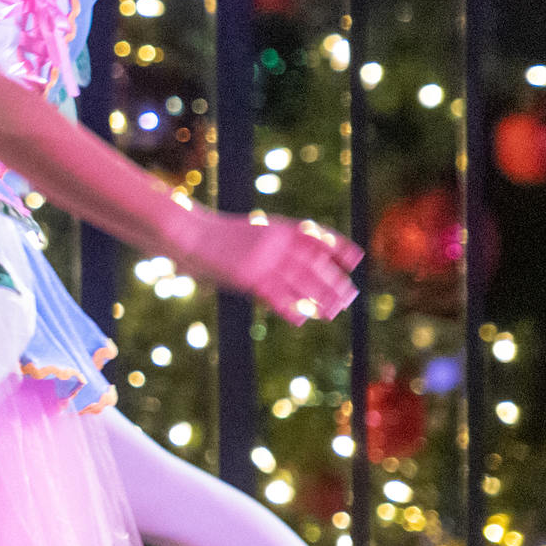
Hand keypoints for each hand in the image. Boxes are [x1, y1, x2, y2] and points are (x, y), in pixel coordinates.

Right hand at [176, 211, 362, 324]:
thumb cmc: (218, 235)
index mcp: (278, 227)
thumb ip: (275, 243)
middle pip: (314, 263)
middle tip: (350, 297)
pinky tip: (302, 318)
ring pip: (301, 281)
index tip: (357, 259)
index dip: (338, 247)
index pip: (317, 236)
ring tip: (333, 312)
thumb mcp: (252, 233)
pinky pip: (276, 295)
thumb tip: (301, 257)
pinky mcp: (248, 276)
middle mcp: (276, 242)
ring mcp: (263, 259)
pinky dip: (290, 307)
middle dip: (334, 281)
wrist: (189, 233)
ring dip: (319, 298)